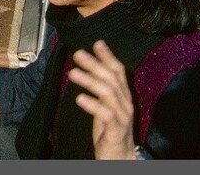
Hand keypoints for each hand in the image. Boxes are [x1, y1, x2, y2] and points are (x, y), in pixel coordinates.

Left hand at [68, 40, 137, 159]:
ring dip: (90, 81)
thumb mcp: (104, 104)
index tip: (97, 43)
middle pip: (112, 79)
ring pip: (109, 94)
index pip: (118, 71)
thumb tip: (89, 67)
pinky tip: (80, 99)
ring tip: (74, 73)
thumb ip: (100, 87)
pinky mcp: (117, 130)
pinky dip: (93, 105)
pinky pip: (106, 115)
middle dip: (95, 64)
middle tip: (78, 54)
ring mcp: (122, 116)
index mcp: (122, 95)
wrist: (120, 156)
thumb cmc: (110, 129)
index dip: (108, 56)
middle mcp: (125, 103)